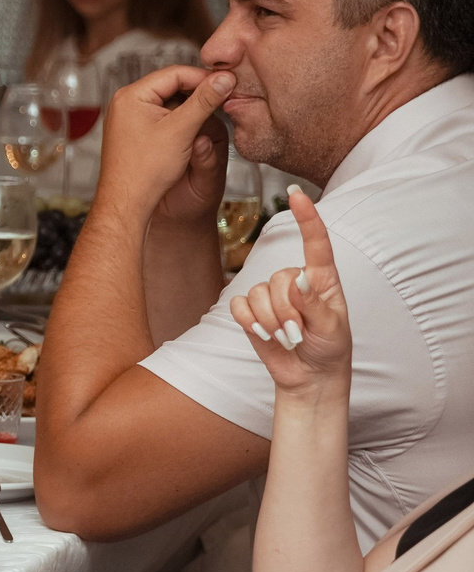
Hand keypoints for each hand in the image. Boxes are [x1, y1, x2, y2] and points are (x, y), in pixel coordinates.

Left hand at [98, 63, 232, 226]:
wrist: (126, 202)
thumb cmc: (145, 171)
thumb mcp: (181, 130)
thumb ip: (204, 101)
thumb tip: (223, 78)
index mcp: (131, 96)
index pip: (175, 73)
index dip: (204, 77)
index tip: (227, 83)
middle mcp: (125, 102)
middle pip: (171, 85)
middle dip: (198, 91)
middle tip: (224, 96)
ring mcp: (127, 117)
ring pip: (167, 101)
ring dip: (190, 106)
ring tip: (212, 113)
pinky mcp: (132, 131)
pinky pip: (160, 116)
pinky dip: (179, 119)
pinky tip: (194, 128)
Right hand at [229, 189, 348, 396]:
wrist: (309, 375)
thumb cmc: (329, 348)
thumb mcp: (333, 329)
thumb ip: (315, 305)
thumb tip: (298, 282)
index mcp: (322, 280)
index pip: (316, 244)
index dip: (306, 218)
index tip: (296, 195)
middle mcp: (295, 282)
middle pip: (279, 279)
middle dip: (286, 311)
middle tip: (298, 333)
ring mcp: (271, 296)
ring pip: (257, 294)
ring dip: (270, 322)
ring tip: (286, 337)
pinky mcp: (251, 311)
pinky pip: (239, 306)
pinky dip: (249, 323)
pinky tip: (263, 335)